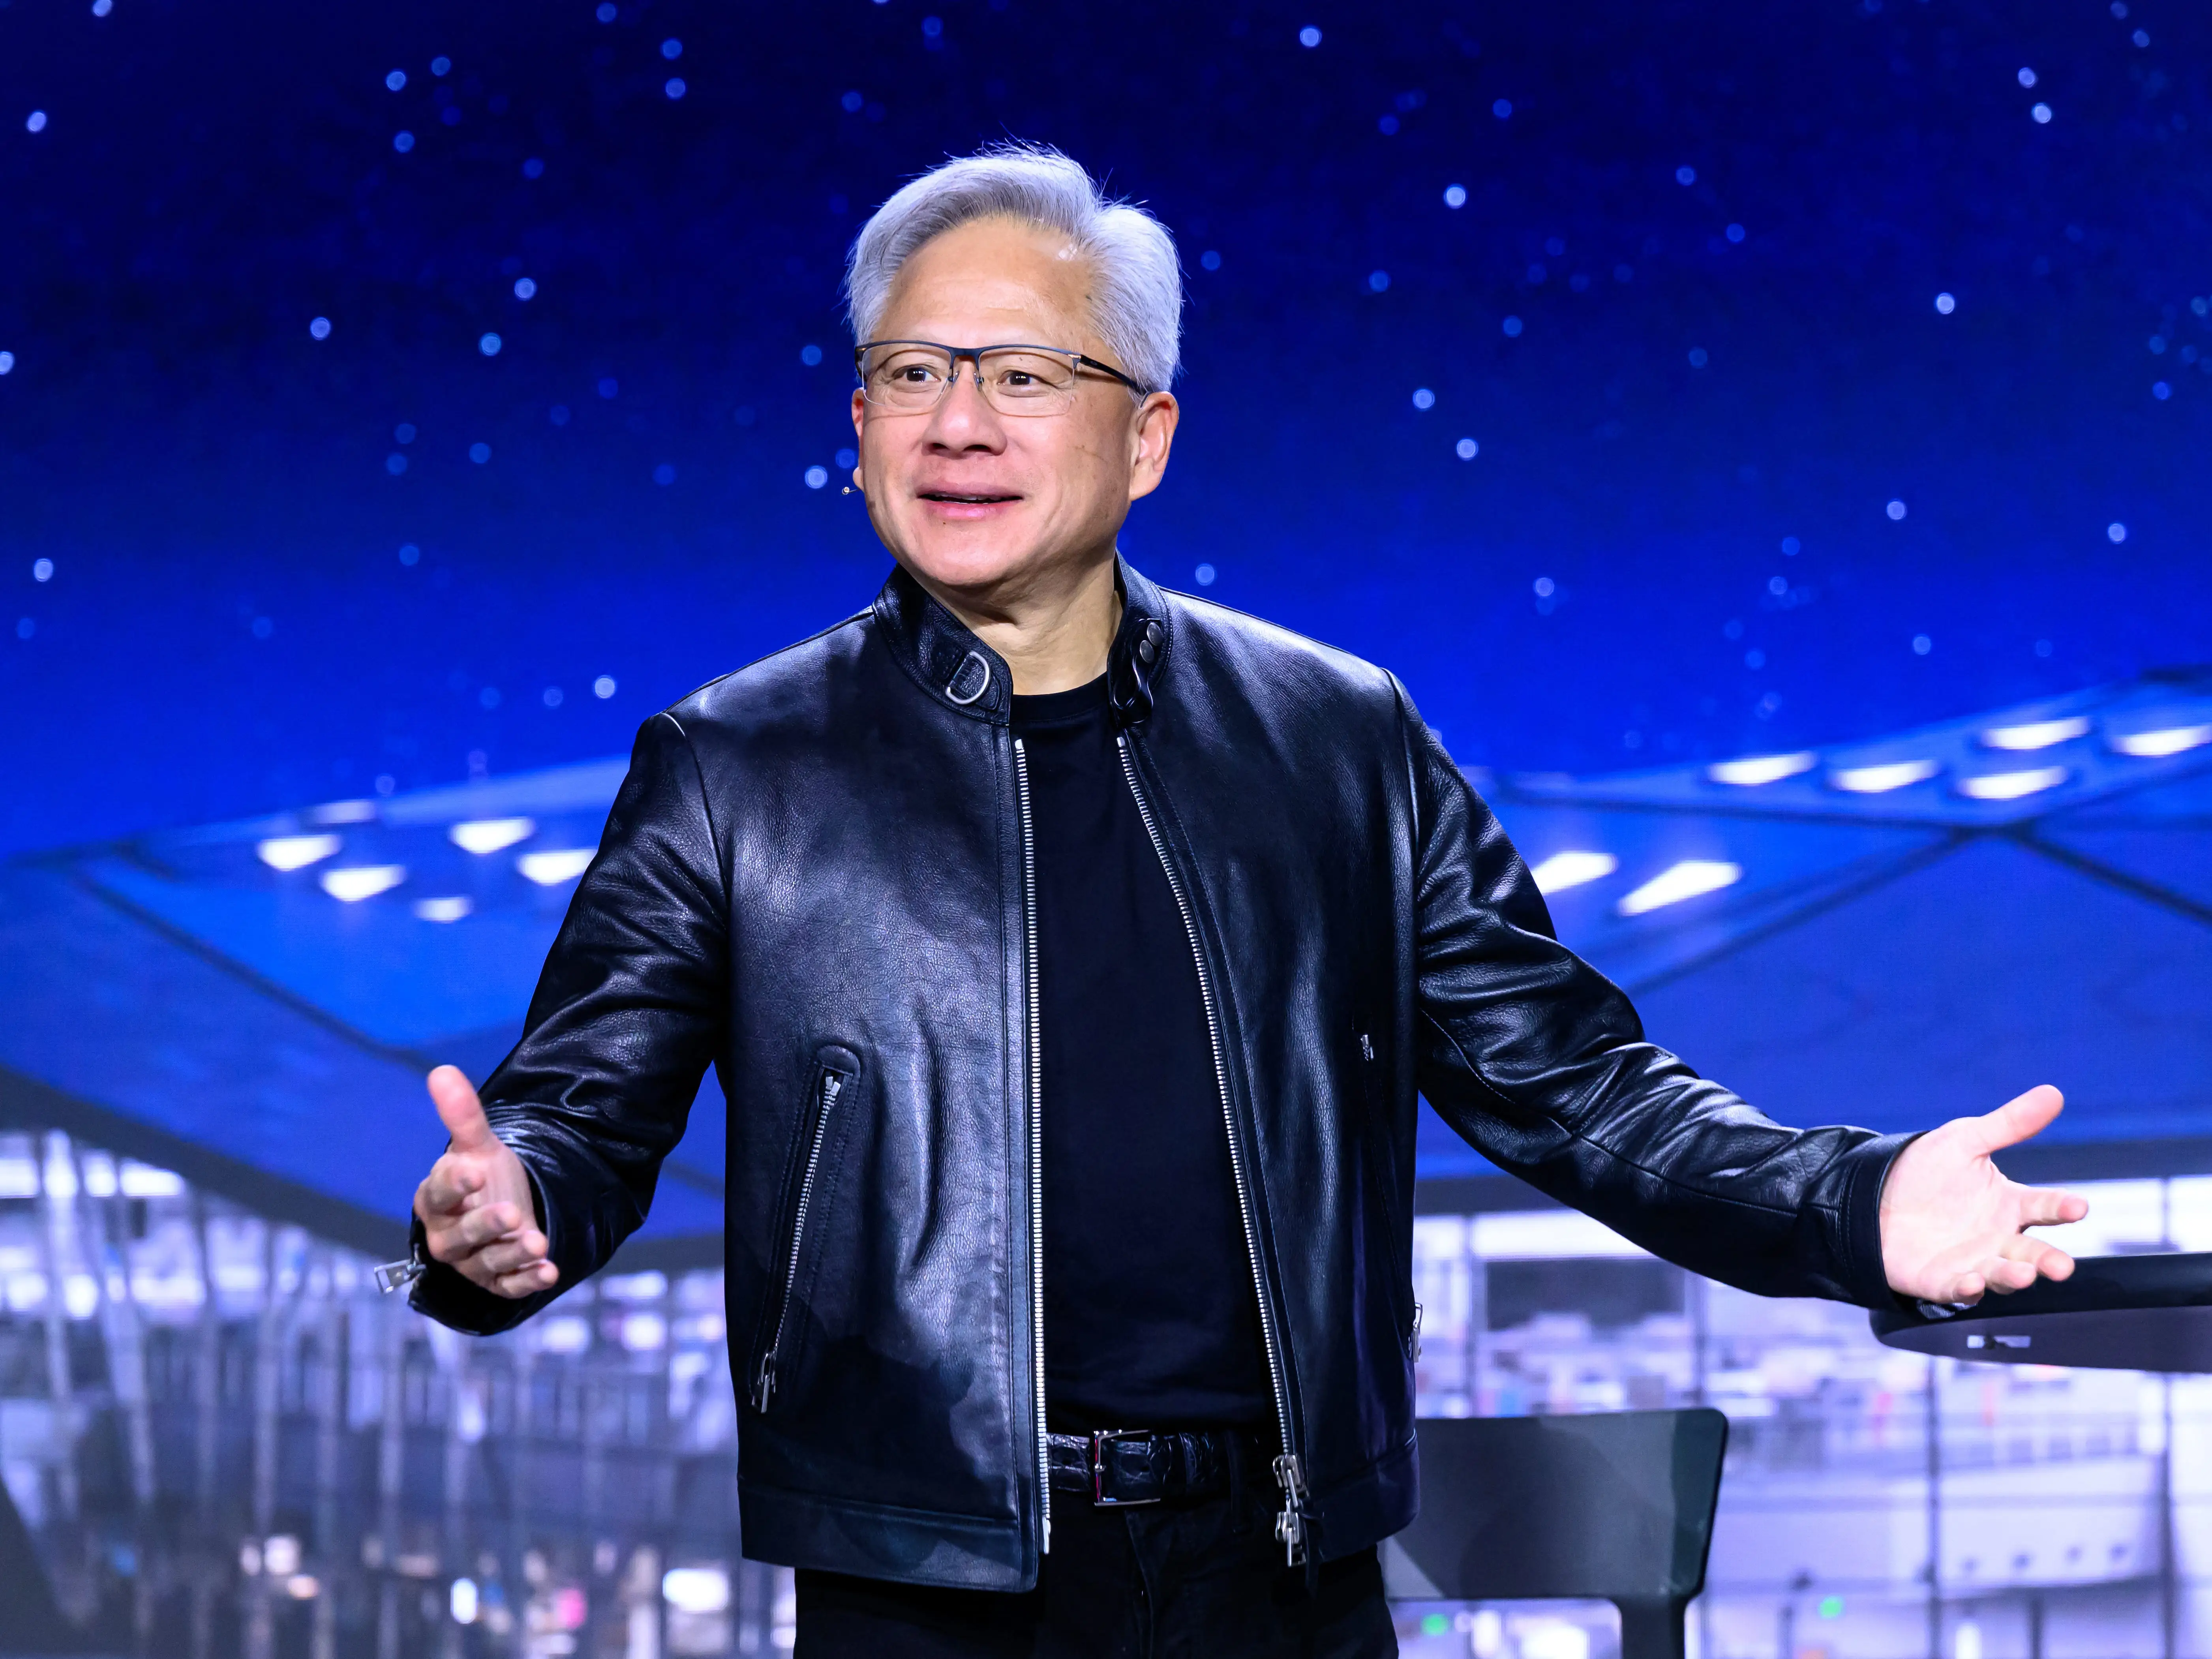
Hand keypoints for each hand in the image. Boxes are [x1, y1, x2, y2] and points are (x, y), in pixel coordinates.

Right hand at [412, 1065, 558, 1298]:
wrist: (497, 1210)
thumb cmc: (480, 1178)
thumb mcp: (477, 1146)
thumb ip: (462, 1115)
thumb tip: (442, 1071)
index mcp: (435, 1201)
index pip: (438, 1194)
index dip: (454, 1184)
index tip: (473, 1171)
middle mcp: (448, 1236)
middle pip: (462, 1235)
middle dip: (486, 1225)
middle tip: (511, 1212)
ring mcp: (473, 1261)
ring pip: (489, 1262)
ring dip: (513, 1254)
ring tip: (539, 1241)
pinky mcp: (497, 1280)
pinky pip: (510, 1286)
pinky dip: (528, 1281)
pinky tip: (550, 1271)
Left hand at [1880, 1084, 2088, 1303]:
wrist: (1874, 1195)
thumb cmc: (1926, 1170)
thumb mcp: (1964, 1140)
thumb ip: (2008, 1124)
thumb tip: (2053, 1092)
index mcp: (2008, 1204)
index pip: (2044, 1207)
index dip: (2062, 1207)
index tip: (2079, 1206)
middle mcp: (1998, 1239)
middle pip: (2031, 1253)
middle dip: (2048, 1261)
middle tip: (2062, 1266)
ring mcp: (1973, 1263)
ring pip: (2002, 1276)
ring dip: (2013, 1277)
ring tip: (2023, 1273)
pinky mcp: (1943, 1281)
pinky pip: (1959, 1290)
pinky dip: (1968, 1289)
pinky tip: (1971, 1283)